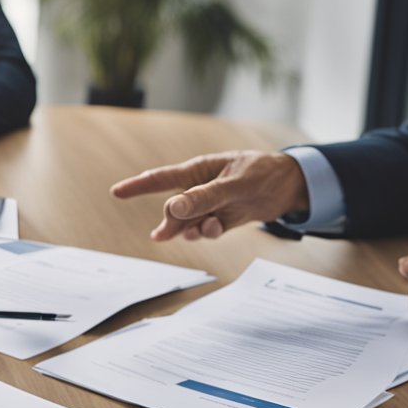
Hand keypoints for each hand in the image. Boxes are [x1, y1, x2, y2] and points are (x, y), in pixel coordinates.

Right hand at [111, 150, 309, 240]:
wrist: (291, 185)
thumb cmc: (263, 172)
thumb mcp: (235, 184)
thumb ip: (203, 197)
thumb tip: (172, 209)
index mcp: (198, 171)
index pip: (160, 179)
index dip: (137, 186)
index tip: (116, 192)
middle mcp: (199, 188)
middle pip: (173, 209)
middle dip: (171, 222)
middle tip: (162, 235)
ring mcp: (209, 205)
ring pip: (187, 223)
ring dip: (189, 230)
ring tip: (203, 229)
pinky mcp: (221, 218)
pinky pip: (204, 230)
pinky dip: (207, 232)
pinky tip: (216, 227)